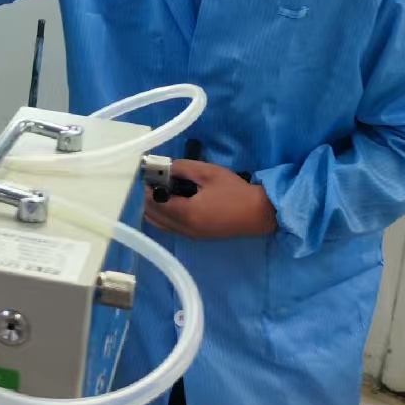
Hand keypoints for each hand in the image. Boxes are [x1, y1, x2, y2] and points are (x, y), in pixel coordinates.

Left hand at [143, 159, 277, 240]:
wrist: (259, 213)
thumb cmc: (235, 191)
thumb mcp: (208, 173)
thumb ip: (183, 168)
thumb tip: (165, 167)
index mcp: (186, 213)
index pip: (155, 202)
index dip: (147, 189)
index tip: (146, 176)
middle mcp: (185, 228)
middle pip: (154, 217)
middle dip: (147, 200)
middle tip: (150, 182)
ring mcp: (191, 235)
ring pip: (161, 225)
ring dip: (154, 210)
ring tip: (158, 191)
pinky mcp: (198, 237)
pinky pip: (172, 228)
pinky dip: (165, 217)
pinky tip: (170, 203)